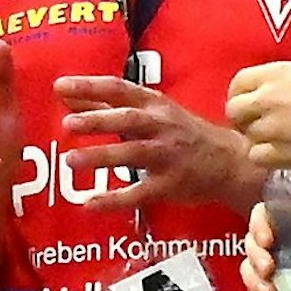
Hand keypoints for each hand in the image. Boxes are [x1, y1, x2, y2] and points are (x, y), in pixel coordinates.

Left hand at [54, 75, 262, 213]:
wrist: (229, 161)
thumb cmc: (182, 132)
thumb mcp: (151, 111)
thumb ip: (107, 104)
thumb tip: (67, 95)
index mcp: (154, 105)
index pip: (119, 89)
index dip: (90, 86)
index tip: (60, 86)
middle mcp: (161, 126)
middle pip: (128, 120)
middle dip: (98, 120)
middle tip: (67, 123)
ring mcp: (168, 156)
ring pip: (133, 154)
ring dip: (102, 157)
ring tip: (71, 160)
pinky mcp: (171, 184)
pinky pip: (140, 193)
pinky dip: (115, 200)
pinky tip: (90, 204)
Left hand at [225, 59, 290, 167]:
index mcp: (276, 74)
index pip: (239, 82)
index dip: (240, 93)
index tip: (249, 101)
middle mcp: (267, 99)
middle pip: (234, 110)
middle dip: (242, 118)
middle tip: (257, 124)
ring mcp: (270, 127)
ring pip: (246, 135)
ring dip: (257, 138)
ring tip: (276, 141)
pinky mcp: (279, 153)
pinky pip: (256, 156)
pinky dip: (264, 156)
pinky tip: (279, 155)